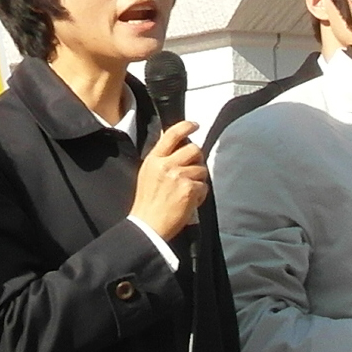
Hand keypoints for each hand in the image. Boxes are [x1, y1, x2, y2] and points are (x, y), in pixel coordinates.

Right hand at [130, 121, 208, 241]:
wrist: (147, 226)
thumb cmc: (148, 204)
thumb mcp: (148, 174)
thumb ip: (161, 160)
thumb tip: (178, 147)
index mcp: (154, 160)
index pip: (172, 134)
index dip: (186, 126)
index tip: (194, 125)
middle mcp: (166, 165)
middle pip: (193, 149)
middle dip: (197, 159)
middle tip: (193, 170)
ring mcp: (178, 176)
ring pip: (201, 169)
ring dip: (198, 180)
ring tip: (187, 192)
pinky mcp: (189, 189)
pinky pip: (204, 186)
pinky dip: (200, 195)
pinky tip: (189, 202)